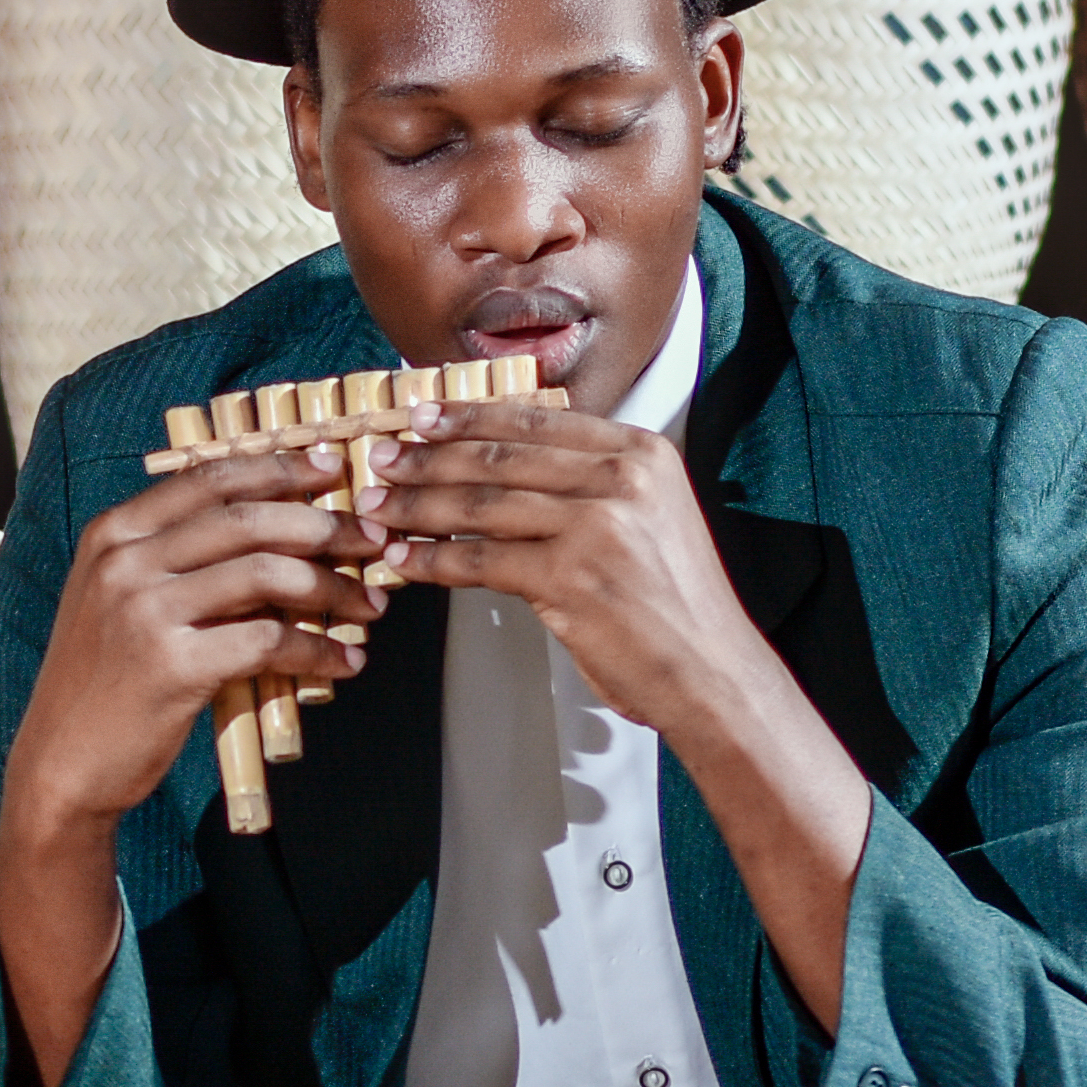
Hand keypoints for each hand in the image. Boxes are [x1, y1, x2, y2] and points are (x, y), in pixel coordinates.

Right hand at [3, 455, 386, 830]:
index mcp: (113, 534)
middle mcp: (126, 562)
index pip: (210, 479)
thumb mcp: (117, 601)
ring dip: (333, 587)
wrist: (61, 763)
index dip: (280, 470)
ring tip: (370, 607)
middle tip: (371, 540)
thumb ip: (170, 559)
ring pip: (266, 573)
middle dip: (324, 524)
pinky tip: (343, 662)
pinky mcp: (173, 666)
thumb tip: (269, 529)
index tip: (332, 472)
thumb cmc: (102, 683)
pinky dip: (317, 650)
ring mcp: (146, 612)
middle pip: (248, 518)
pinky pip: (268, 641)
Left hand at [361, 398, 759, 743]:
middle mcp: (622, 478)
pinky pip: (480, 561)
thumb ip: (592, 484)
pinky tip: (403, 560)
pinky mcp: (571, 577)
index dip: (470, 417)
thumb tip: (508, 468)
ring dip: (418, 506)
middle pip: (501, 457)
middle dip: (429, 457)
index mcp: (639, 454)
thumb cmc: (673, 606)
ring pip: (483, 505)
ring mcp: (597, 525)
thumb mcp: (647, 518)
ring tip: (376, 509)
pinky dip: (433, 560)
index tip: (423, 416)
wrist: (711, 671)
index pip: (536, 423)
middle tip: (382, 458)